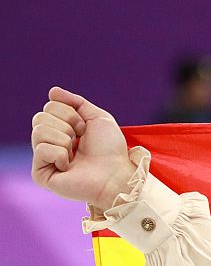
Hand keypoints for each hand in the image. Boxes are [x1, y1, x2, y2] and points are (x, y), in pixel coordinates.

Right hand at [31, 87, 135, 210]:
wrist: (116, 174)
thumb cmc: (111, 149)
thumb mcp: (98, 118)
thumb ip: (76, 102)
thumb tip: (52, 91)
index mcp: (59, 129)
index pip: (50, 107)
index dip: (71, 115)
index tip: (85, 130)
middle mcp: (49, 142)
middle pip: (40, 117)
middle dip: (66, 126)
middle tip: (80, 142)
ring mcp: (43, 158)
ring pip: (39, 131)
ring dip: (64, 140)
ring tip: (76, 154)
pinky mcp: (41, 174)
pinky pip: (42, 149)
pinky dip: (60, 154)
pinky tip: (69, 166)